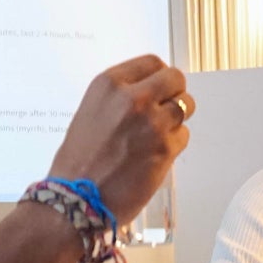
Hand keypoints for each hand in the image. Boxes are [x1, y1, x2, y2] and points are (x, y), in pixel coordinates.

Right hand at [47, 55, 192, 225]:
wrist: (77, 199)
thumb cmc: (79, 162)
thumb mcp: (91, 112)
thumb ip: (121, 97)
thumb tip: (151, 90)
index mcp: (109, 85)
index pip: (151, 62)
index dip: (159, 76)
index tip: (160, 86)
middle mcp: (133, 98)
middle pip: (175, 78)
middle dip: (174, 92)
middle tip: (166, 108)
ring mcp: (152, 122)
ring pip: (185, 106)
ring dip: (176, 119)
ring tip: (156, 135)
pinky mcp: (166, 147)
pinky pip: (184, 135)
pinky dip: (174, 144)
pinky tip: (154, 155)